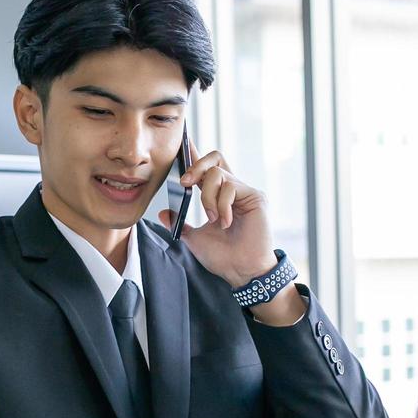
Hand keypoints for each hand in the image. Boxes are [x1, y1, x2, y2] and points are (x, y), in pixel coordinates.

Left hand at [158, 144, 276, 286]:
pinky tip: (224, 222)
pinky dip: (221, 205)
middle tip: (185, 183)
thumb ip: (179, 224)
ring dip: (208, 197)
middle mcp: (233, 189)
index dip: (194, 154)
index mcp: (219, 196)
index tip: (182, 144)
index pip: (206, 168)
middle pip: (215, 157)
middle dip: (196, 165)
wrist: (242, 273)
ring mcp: (245, 192)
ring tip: (212, 218)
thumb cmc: (224, 258)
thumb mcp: (194, 239)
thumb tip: (162, 213)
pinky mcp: (255, 197)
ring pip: (218, 173)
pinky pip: (230, 187)